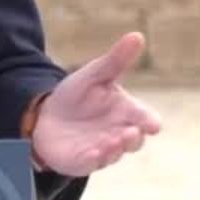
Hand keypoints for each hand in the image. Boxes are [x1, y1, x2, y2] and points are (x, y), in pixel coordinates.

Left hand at [29, 32, 161, 176]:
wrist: (47, 116)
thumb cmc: (77, 95)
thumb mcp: (95, 74)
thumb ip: (116, 60)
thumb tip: (138, 35)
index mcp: (127, 112)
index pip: (145, 119)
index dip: (149, 122)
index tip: (153, 125)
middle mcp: (119, 134)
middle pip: (134, 141)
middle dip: (133, 138)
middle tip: (130, 132)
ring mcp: (103, 150)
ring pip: (114, 154)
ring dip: (115, 149)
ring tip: (113, 140)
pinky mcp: (84, 161)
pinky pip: (92, 163)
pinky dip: (93, 159)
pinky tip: (92, 152)